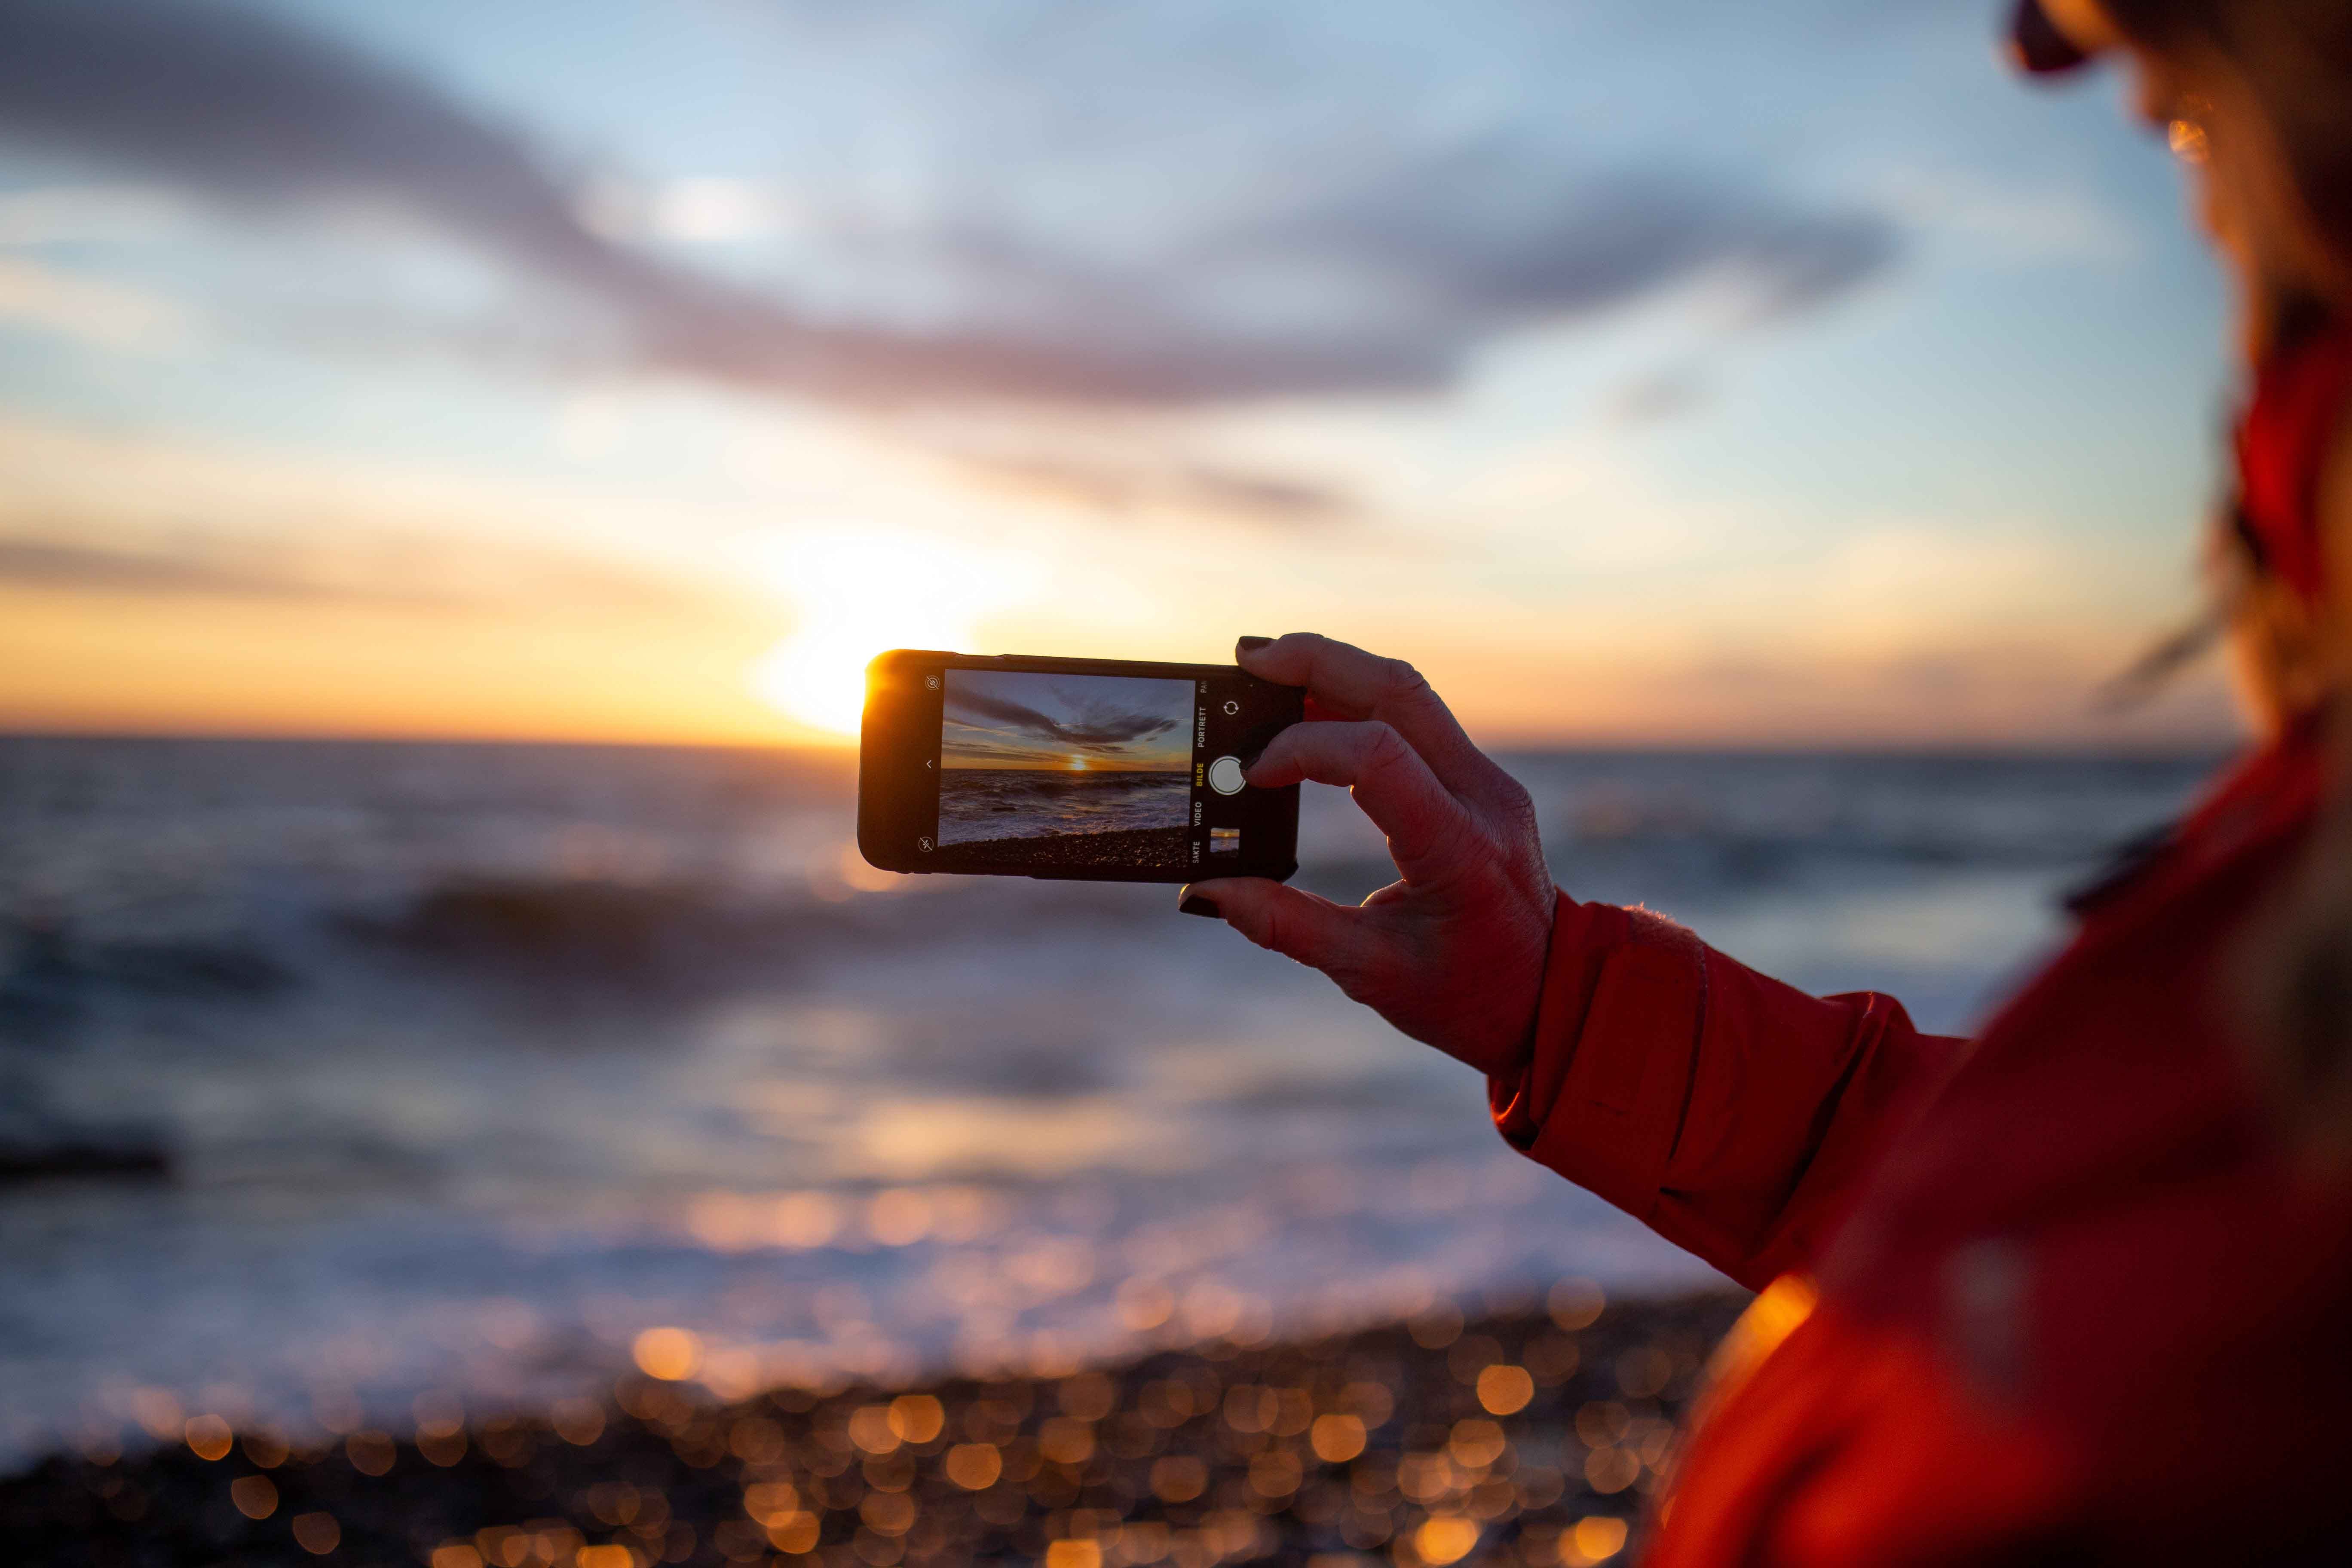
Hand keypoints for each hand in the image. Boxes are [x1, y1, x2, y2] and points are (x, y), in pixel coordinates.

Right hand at [1181, 633, 1556, 1077]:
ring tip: (1267, 672)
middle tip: (1246, 659)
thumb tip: (1209, 890)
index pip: (1376, 754)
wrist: (1552, 995)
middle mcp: (1483, 797)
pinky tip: (1311, 709)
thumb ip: (1287, 927)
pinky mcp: (1479, 777)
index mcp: (1459, 848)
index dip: (1303, 746)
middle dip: (1315, 662)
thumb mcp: (1370, 974)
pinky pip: (1416, 717)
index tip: (1253, 774)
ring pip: (1407, 691)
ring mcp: (1487, 780)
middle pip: (1395, 690)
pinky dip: (1357, 701)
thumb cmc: (1467, 994)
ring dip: (1335, 671)